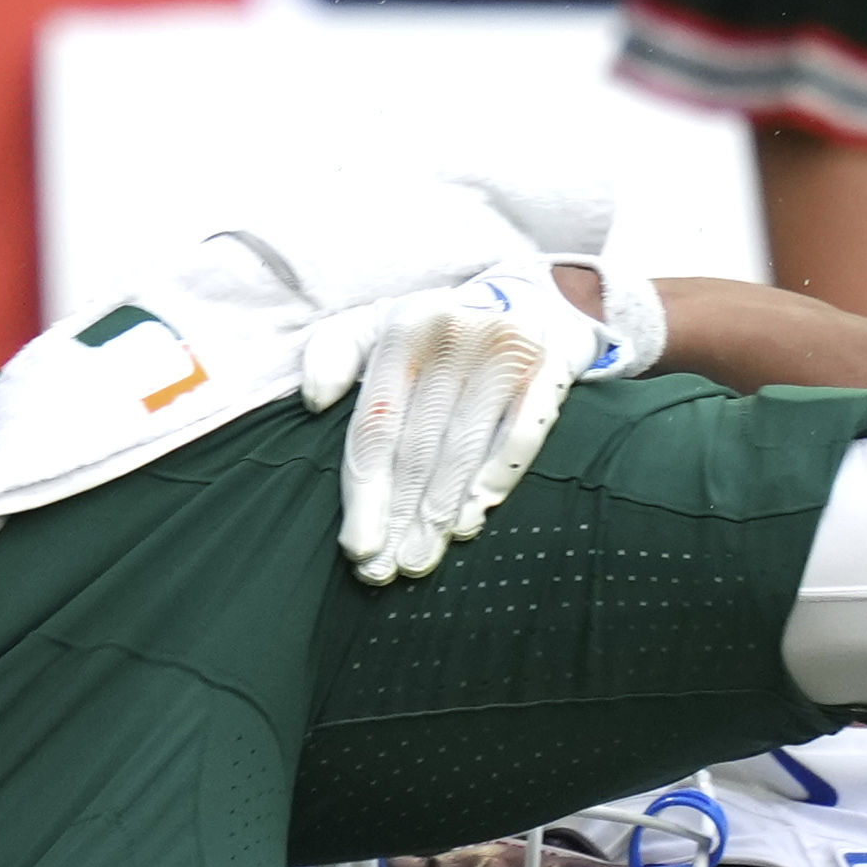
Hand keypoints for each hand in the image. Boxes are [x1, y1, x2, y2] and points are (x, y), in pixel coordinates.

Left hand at [298, 261, 646, 583]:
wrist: (534, 296)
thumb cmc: (439, 329)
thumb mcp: (378, 324)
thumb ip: (335, 352)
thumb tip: (315, 401)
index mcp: (404, 328)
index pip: (377, 424)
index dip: (365, 491)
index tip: (356, 545)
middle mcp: (454, 334)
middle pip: (418, 446)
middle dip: (398, 515)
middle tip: (384, 570)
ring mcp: (506, 350)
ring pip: (464, 448)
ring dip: (440, 513)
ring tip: (419, 558)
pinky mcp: (551, 367)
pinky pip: (521, 434)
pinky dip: (495, 479)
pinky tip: (470, 520)